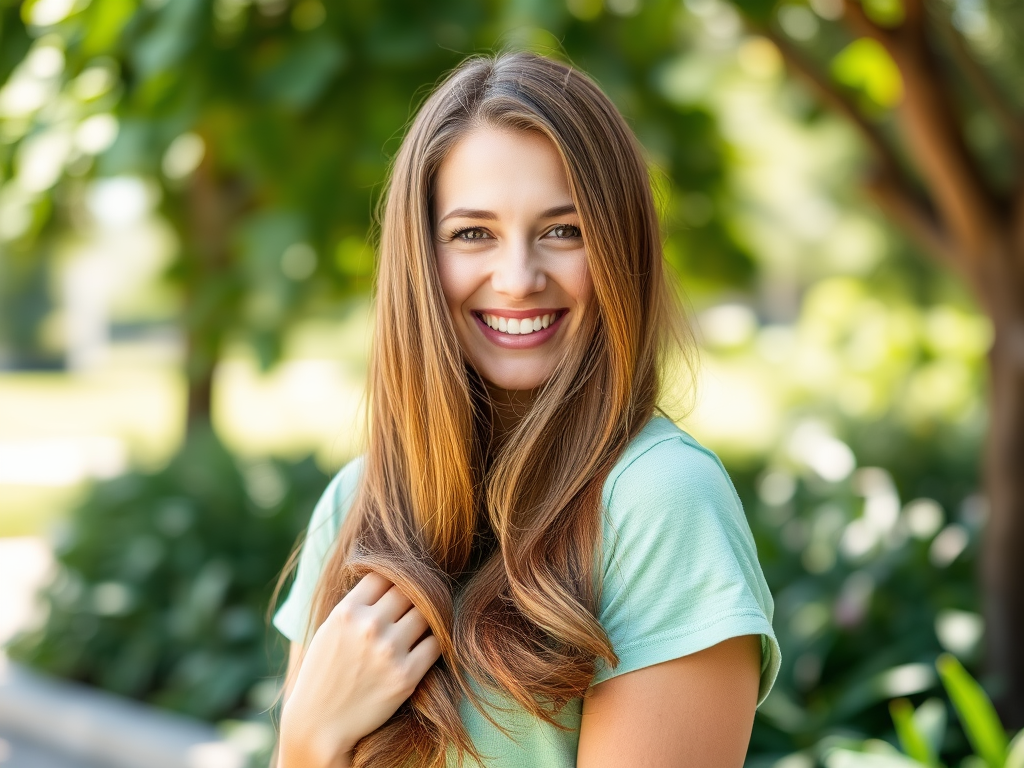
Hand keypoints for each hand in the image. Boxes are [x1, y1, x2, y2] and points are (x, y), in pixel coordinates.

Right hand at [278, 572, 440, 766]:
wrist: (319, 724)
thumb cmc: (323, 673)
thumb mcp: (329, 628)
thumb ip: (357, 604)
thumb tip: (388, 576)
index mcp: (347, 611)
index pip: (384, 573)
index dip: (392, 579)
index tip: (396, 588)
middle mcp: (369, 626)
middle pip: (408, 591)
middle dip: (412, 597)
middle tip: (412, 608)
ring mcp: (389, 650)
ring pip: (426, 614)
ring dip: (426, 618)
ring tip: (419, 627)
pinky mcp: (406, 676)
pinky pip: (435, 644)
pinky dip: (432, 642)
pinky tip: (423, 646)